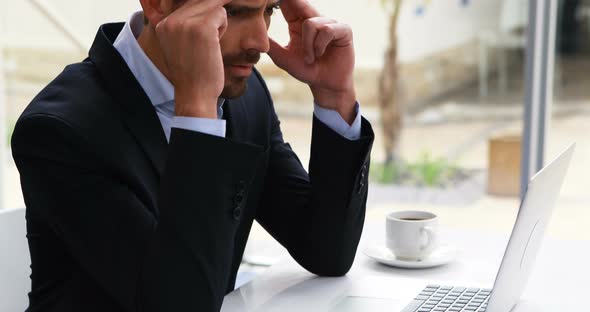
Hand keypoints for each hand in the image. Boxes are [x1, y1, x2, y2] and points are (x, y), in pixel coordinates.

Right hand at [155, 0, 230, 117]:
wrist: (195, 94)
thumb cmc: (194, 73)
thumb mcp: (183, 44)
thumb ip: (187, 24)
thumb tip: (209, 4)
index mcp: (163, 23)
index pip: (188, 3)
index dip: (201, 18)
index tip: (201, 40)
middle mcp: (171, 20)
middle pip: (200, 1)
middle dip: (210, 19)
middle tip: (207, 43)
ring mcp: (185, 23)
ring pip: (212, 5)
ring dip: (217, 23)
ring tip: (208, 44)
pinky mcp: (202, 27)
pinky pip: (221, 13)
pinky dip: (223, 28)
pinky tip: (214, 45)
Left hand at [267, 0, 356, 123]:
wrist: (324, 85)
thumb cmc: (306, 70)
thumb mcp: (284, 58)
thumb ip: (272, 45)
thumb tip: (254, 35)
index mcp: (298, 22)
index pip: (288, 4)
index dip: (280, 0)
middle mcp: (314, 19)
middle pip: (300, 2)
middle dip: (292, 0)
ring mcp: (329, 23)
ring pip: (311, 23)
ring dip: (308, 45)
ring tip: (310, 58)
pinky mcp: (343, 30)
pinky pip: (327, 30)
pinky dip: (319, 45)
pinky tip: (319, 54)